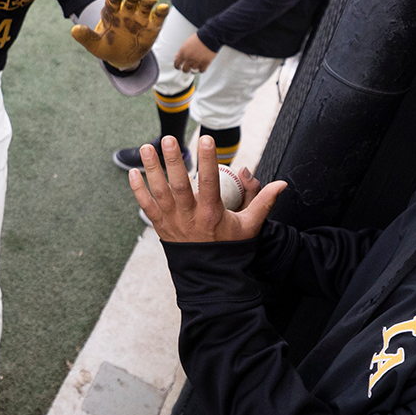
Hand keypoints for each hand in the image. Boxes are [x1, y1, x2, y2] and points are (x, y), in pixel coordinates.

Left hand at [69, 0, 168, 68]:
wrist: (121, 58)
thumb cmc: (107, 47)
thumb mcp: (95, 44)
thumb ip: (86, 37)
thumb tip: (74, 30)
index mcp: (112, 12)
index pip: (114, 0)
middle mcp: (127, 11)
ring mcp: (140, 18)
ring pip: (145, 5)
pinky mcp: (152, 27)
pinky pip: (157, 17)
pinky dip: (161, 11)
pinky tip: (163, 7)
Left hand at [129, 135, 283, 243]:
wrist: (209, 274)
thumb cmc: (230, 246)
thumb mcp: (250, 226)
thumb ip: (263, 201)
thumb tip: (282, 184)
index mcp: (212, 214)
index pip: (210, 182)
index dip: (208, 160)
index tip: (206, 140)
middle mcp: (190, 217)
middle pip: (179, 186)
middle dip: (173, 162)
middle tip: (170, 140)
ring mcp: (172, 222)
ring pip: (159, 193)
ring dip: (152, 170)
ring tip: (147, 148)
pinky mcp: (160, 226)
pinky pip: (146, 206)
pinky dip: (138, 190)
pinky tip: (133, 171)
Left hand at [172, 31, 215, 73]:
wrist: (209, 36)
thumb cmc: (198, 38)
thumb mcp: (186, 43)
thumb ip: (181, 51)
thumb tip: (176, 56)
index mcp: (183, 53)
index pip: (177, 64)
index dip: (177, 66)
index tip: (179, 67)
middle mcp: (189, 59)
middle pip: (185, 70)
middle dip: (186, 69)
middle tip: (188, 68)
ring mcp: (197, 62)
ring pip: (193, 70)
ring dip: (195, 67)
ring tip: (197, 63)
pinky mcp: (205, 63)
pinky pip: (201, 70)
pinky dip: (201, 69)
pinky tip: (202, 65)